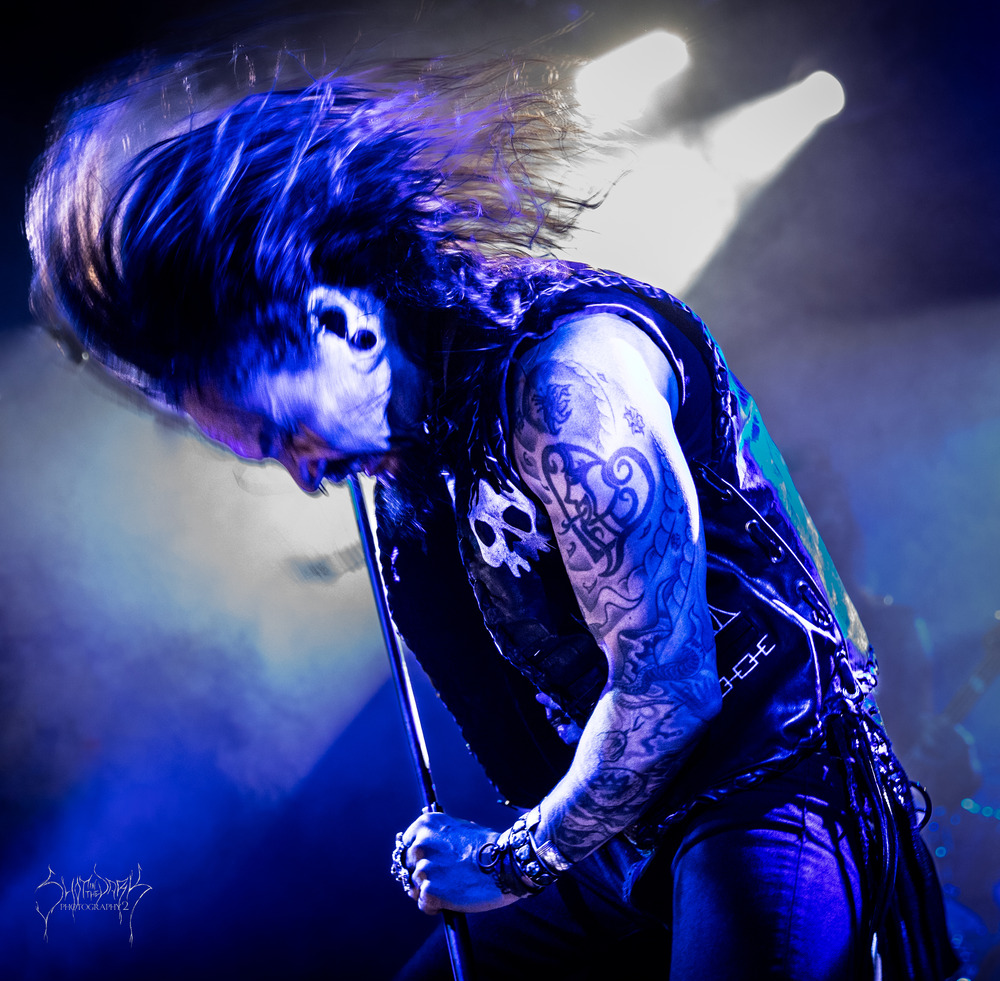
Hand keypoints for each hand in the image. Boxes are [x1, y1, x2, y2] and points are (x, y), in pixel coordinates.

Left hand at [399, 811, 522, 914]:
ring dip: (429, 892)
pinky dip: (435, 906)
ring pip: (415, 888)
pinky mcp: (430, 891)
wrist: (505, 864)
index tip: (427, 865)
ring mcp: (424, 868)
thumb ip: (438, 837)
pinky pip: (424, 904)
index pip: (406, 846)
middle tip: (443, 881)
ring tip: (451, 890)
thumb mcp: (458, 829)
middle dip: (422, 876)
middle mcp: (420, 844)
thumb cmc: (487, 847)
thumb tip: (426, 848)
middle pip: (408, 868)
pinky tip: (450, 900)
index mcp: (425, 825)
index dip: (416, 859)